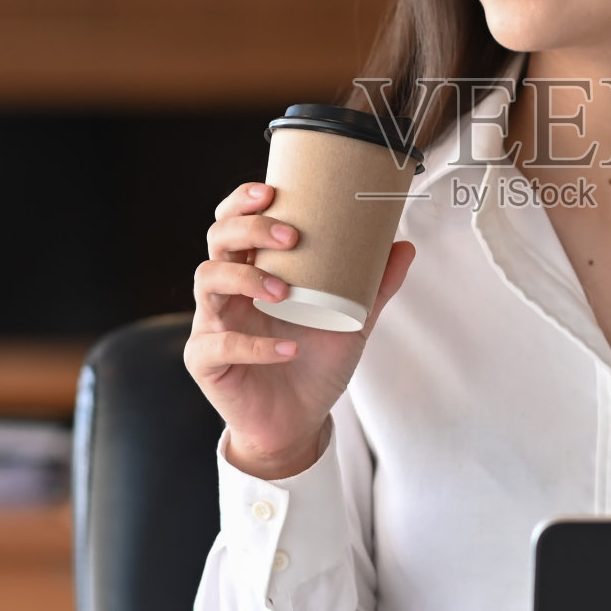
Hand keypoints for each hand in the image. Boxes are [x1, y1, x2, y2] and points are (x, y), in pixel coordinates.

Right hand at [185, 181, 413, 479]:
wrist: (300, 420)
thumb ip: (374, 285)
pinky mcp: (206, 361)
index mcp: (253, 270)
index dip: (243, 201)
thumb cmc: (315, 362)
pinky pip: (218, 344)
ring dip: (245, 278)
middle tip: (289, 236)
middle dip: (248, 228)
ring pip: (207, 280)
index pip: (235, 222)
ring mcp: (211, 323)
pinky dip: (254, 345)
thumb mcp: (352, 320)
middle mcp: (226, 290)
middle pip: (218, 240)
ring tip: (283, 291)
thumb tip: (404, 245)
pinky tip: (288, 349)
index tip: (272, 190)